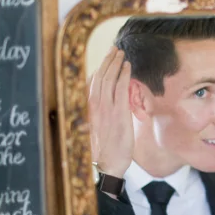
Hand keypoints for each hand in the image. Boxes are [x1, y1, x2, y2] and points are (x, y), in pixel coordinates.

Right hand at [88, 47, 133, 178]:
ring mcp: (106, 108)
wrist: (107, 164)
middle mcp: (94, 106)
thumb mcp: (96, 130)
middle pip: (99, 77)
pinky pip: (121, 88)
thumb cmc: (103, 150)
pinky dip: (124, 75)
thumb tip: (103, 105)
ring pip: (109, 79)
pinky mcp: (118, 113)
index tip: (104, 59)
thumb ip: (98, 115)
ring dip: (116, 64)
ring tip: (121, 53)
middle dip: (107, 61)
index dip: (98, 69)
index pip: (90, 83)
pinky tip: (128, 67)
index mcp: (86, 109)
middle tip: (114, 49)